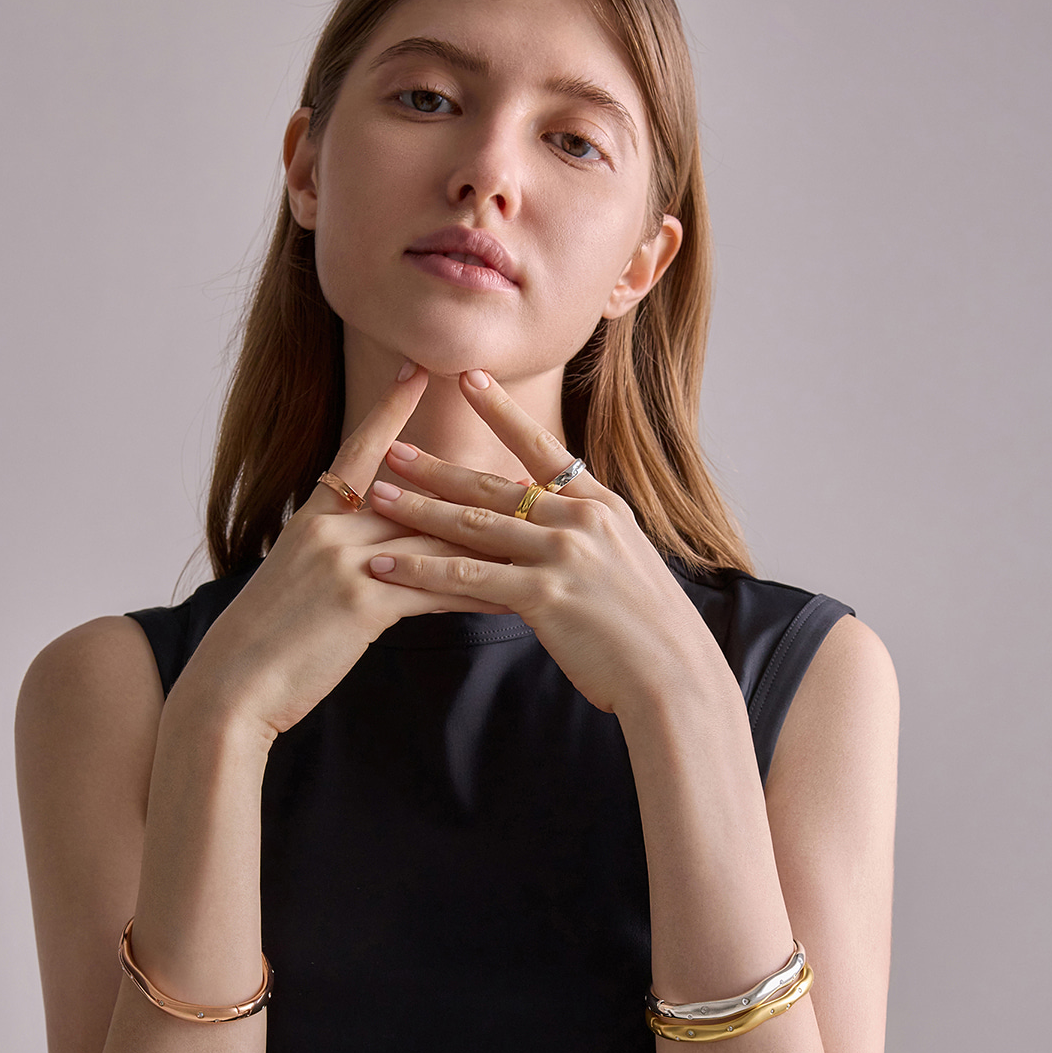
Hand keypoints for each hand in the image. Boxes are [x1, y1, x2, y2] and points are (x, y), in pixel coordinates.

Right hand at [176, 363, 509, 741]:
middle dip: (470, 482)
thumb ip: (331, 554)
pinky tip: (512, 597)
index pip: (359, 452)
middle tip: (518, 456)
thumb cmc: (261, 642)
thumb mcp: (292, 581)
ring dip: (489, 543)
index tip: (418, 370)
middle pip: (417, 496)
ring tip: (537, 536)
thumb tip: (373, 550)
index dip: (389, 411)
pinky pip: (436, 590)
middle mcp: (333, 530)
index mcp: (313, 519)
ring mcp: (348, 563)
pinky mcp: (364, 604)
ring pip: (436, 540)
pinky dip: (477, 593)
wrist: (232, 683)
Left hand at [364, 369, 713, 716]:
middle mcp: (581, 520)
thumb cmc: (649, 630)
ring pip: (474, 525)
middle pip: (495, 486)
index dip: (503, 412)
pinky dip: (421, 571)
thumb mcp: (624, 564)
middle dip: (438, 467)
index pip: (544, 448)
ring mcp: (562, 554)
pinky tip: (386, 565)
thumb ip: (585, 537)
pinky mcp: (544, 595)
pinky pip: (468, 578)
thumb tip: (546, 522)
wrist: (675, 673)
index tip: (468, 379)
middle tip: (394, 448)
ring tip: (377, 496)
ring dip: (419, 510)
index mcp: (603, 507)